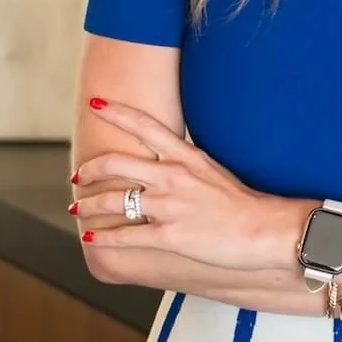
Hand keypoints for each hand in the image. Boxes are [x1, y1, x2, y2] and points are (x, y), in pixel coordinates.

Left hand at [73, 101, 299, 272]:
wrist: (264, 230)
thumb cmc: (244, 203)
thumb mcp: (213, 171)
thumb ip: (187, 165)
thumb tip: (168, 163)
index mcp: (185, 157)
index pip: (145, 125)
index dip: (116, 112)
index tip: (96, 104)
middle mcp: (172, 176)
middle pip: (115, 163)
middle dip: (89, 170)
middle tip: (78, 176)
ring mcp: (168, 206)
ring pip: (112, 201)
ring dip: (87, 206)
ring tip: (77, 210)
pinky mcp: (168, 235)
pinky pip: (125, 235)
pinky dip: (102, 237)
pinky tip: (91, 238)